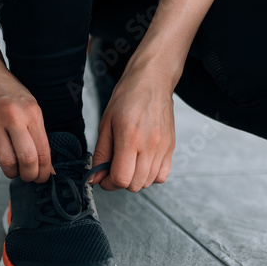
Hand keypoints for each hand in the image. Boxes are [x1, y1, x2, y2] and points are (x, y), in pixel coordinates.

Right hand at [0, 57, 51, 183]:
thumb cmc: (8, 94)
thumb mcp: (30, 108)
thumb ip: (38, 136)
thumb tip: (47, 167)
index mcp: (31, 112)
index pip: (43, 151)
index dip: (45, 171)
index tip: (43, 177)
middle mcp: (12, 116)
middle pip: (26, 159)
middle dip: (29, 175)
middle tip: (28, 176)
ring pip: (6, 163)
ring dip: (11, 172)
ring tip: (12, 167)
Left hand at [90, 56, 175, 191]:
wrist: (152, 81)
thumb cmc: (128, 97)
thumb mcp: (105, 124)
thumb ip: (101, 153)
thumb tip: (95, 177)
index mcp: (130, 138)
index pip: (121, 178)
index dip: (108, 183)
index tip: (103, 177)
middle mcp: (150, 145)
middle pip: (135, 184)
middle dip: (120, 182)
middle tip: (113, 170)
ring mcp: (163, 147)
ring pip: (148, 182)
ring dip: (135, 179)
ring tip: (128, 164)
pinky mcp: (171, 147)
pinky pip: (162, 175)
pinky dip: (151, 176)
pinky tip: (142, 164)